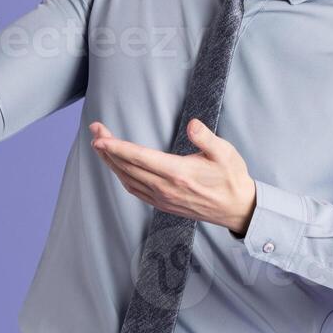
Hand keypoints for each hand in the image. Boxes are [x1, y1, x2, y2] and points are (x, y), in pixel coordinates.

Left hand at [89, 120, 257, 236]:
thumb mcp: (226, 153)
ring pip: (127, 179)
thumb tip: (193, 125)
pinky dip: (121, 177)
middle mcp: (166, 188)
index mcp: (179, 173)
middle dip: (108, 148)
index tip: (100, 138)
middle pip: (127, 167)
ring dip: (111, 162)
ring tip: (100, 146)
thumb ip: (207, 138)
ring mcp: (163, 199)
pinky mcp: (163, 204)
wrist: (237, 208)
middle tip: (96, 130)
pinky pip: (135, 190)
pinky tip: (116, 167)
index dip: (117, 147)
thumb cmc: (232, 178)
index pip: (140, 158)